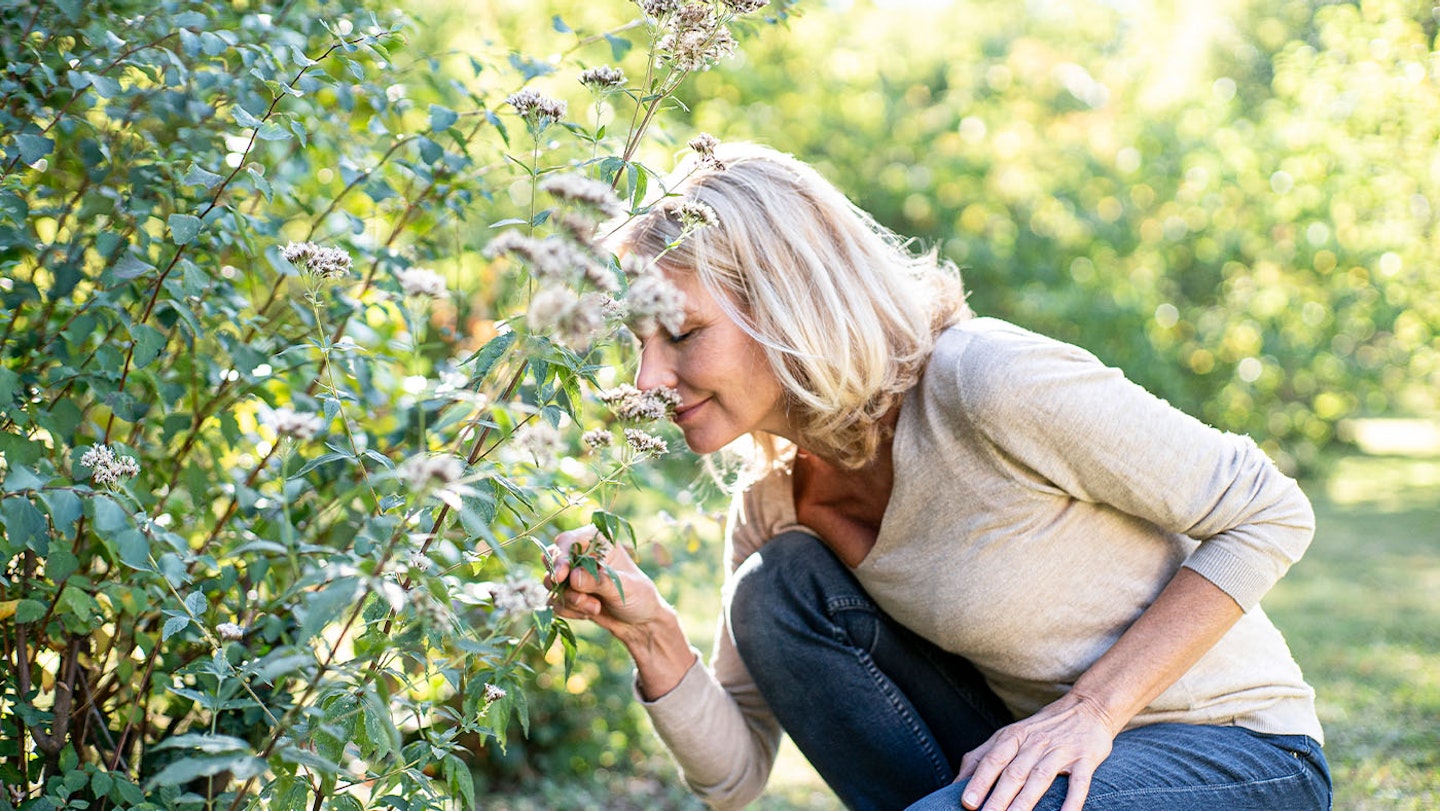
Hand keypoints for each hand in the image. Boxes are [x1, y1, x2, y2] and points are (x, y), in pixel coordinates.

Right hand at [543, 526, 665, 637]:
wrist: (639, 623)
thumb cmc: (639, 597)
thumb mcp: (624, 588)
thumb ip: (599, 581)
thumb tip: (573, 577)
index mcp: (600, 541)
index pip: (569, 541)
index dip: (561, 556)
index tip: (560, 577)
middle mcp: (582, 553)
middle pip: (552, 557)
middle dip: (559, 580)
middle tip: (579, 597)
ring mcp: (572, 573)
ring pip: (550, 582)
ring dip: (570, 599)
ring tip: (595, 608)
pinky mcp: (567, 592)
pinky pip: (554, 601)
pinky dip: (569, 610)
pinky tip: (589, 613)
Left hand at [956, 692, 1117, 810]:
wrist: (1088, 707)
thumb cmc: (1041, 728)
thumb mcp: (1009, 735)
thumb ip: (982, 756)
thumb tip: (955, 782)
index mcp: (1013, 737)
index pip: (993, 760)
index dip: (979, 781)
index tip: (967, 802)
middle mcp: (1035, 743)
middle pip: (1014, 772)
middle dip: (999, 797)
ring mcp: (1061, 751)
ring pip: (1040, 777)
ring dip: (1026, 800)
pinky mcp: (1085, 759)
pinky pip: (1079, 782)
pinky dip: (1072, 800)